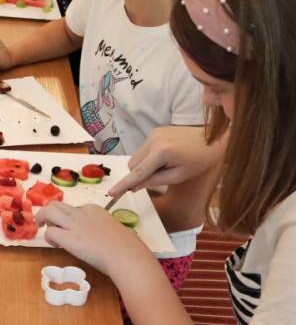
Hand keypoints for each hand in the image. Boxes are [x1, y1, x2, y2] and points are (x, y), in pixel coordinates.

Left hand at [36, 201, 151, 275]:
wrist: (127, 256)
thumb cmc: (126, 247)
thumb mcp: (113, 229)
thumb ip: (100, 228)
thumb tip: (96, 236)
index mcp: (93, 209)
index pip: (71, 208)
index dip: (66, 218)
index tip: (70, 229)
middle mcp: (82, 212)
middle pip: (55, 204)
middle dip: (49, 214)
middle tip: (50, 226)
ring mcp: (74, 224)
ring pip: (48, 211)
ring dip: (43, 220)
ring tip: (47, 232)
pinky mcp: (69, 238)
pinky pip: (50, 232)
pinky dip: (48, 238)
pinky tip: (57, 245)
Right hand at [107, 126, 223, 199]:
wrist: (213, 139)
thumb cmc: (200, 161)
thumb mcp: (179, 176)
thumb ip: (155, 181)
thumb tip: (134, 186)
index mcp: (161, 152)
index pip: (138, 172)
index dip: (124, 184)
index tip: (111, 193)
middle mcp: (152, 140)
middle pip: (133, 164)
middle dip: (139, 174)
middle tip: (160, 176)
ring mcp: (152, 133)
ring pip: (136, 157)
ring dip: (144, 165)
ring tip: (166, 164)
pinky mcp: (154, 131)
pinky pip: (143, 149)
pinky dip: (149, 157)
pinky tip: (166, 156)